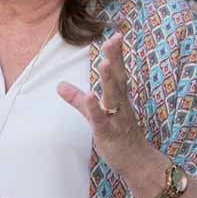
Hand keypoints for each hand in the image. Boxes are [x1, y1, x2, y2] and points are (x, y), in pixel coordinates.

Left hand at [57, 32, 153, 180]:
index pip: (118, 72)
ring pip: (113, 97)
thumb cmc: (118, 135)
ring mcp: (116, 118)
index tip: (116, 35)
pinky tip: (90, 96)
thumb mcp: (95, 114)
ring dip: (108, 80)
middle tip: (114, 39)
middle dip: (116, 59)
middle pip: (118, 78)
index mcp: (119, 98)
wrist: (137, 162)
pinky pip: (101, 119)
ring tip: (104, 63)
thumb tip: (59, 85)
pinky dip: (96, 108)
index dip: (117, 54)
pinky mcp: (108, 133)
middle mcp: (120, 105)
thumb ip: (77, 99)